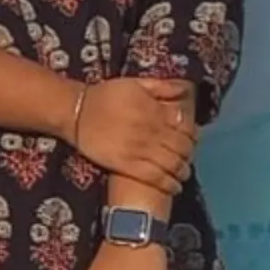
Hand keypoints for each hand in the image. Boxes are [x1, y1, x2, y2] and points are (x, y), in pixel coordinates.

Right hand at [70, 78, 196, 195]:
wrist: (77, 112)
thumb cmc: (106, 96)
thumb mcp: (136, 83)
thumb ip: (162, 87)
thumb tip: (184, 90)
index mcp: (155, 111)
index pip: (185, 127)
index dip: (192, 136)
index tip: (192, 140)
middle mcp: (151, 131)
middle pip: (182, 148)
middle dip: (189, 155)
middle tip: (188, 157)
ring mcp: (140, 150)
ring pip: (172, 164)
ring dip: (183, 170)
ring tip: (183, 173)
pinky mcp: (128, 165)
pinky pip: (155, 177)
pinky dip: (169, 183)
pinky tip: (175, 186)